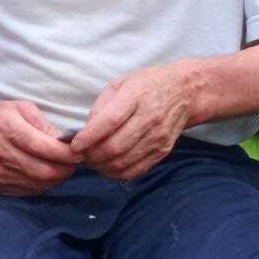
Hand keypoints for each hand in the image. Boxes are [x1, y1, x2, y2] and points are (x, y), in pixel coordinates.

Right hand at [0, 96, 79, 196]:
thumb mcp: (22, 108)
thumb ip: (45, 125)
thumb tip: (66, 143)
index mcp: (7, 128)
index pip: (44, 147)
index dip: (67, 153)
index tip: (80, 153)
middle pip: (44, 171)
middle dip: (65, 169)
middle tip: (75, 163)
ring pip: (37, 184)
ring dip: (55, 178)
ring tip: (61, 168)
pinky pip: (26, 191)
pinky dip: (41, 185)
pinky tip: (44, 174)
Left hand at [70, 63, 194, 180]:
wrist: (184, 92)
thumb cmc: (147, 85)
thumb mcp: (120, 84)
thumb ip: (100, 107)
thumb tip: (84, 132)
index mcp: (136, 96)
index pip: (109, 121)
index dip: (89, 136)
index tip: (75, 145)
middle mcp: (150, 118)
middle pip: (115, 146)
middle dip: (91, 156)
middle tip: (78, 156)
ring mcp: (158, 137)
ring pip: (123, 162)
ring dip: (101, 166)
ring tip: (90, 161)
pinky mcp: (163, 151)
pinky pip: (136, 170)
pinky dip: (117, 173)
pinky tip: (106, 167)